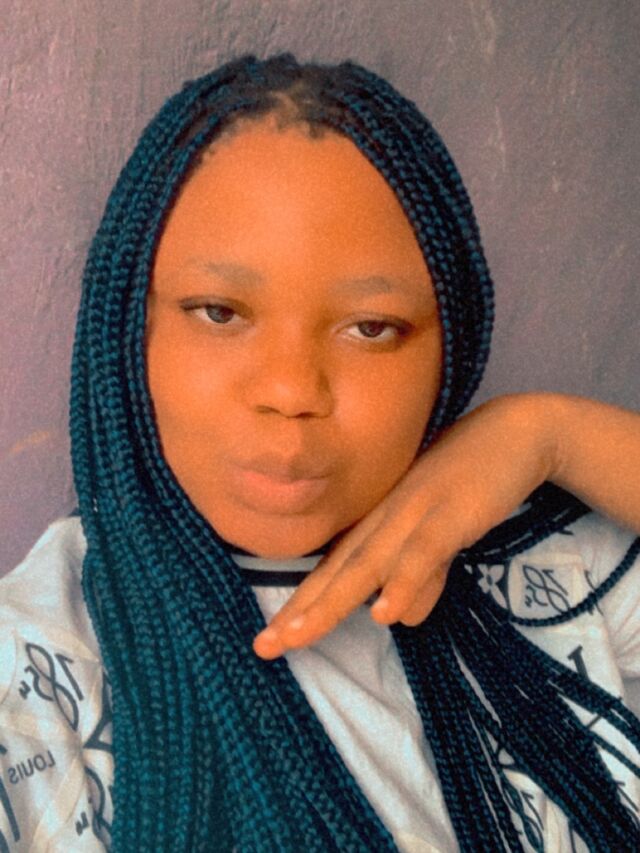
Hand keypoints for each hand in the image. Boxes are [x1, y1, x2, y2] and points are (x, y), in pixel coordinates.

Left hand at [253, 394, 559, 658]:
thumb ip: (420, 577)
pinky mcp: (451, 514)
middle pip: (337, 571)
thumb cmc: (470, 483)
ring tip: (299, 636)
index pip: (333, 569)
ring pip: (367, 564)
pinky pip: (423, 552)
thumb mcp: (439, 539)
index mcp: (380, 521)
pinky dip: (404, 582)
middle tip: (265, 647)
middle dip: (300, 610)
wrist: (514, 433)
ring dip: (332, 602)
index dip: (302, 604)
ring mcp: (414, 513)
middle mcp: (385, 518)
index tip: (269, 640)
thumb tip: (399, 617)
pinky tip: (386, 613)